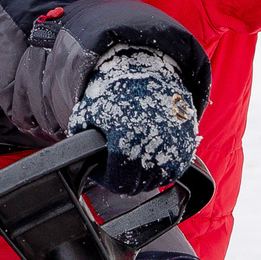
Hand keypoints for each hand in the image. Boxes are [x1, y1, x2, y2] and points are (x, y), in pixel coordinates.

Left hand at [67, 46, 199, 194]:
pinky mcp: (186, 146)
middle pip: (137, 185)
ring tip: (133, 159)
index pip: (116, 183)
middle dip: (124, 179)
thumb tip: (75, 160)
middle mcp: (150, 149)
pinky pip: (173, 171)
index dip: (106, 179)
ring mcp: (172, 149)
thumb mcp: (87, 115)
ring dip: (144, 176)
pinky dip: (162, 168)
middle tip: (117, 166)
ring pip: (156, 181)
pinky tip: (150, 155)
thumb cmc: (115, 95)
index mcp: (124, 144)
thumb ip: (81, 141)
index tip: (104, 170)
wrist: (147, 74)